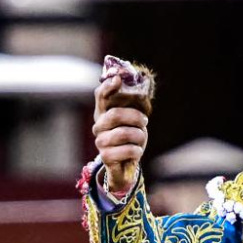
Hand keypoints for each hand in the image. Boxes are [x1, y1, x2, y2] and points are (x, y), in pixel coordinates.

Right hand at [92, 75, 148, 191]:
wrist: (126, 164)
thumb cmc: (131, 137)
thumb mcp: (133, 120)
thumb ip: (133, 104)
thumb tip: (139, 90)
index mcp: (103, 113)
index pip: (100, 96)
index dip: (108, 86)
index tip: (118, 79)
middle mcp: (98, 125)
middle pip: (115, 114)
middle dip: (135, 117)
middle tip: (144, 121)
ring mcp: (100, 141)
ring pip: (124, 133)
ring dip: (139, 136)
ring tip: (140, 139)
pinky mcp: (105, 156)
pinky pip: (127, 150)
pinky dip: (137, 151)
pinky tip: (137, 152)